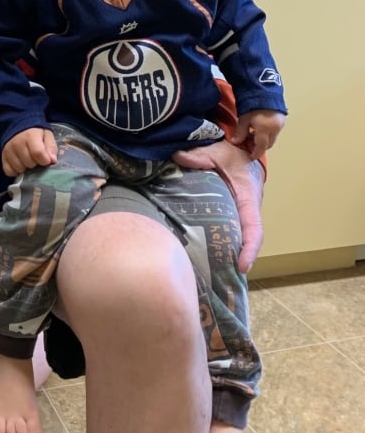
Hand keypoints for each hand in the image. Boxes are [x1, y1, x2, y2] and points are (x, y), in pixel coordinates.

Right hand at [1, 128, 57, 176]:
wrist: (19, 126)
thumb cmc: (35, 133)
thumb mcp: (47, 135)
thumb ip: (51, 147)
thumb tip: (52, 161)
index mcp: (30, 136)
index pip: (37, 153)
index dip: (44, 160)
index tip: (46, 160)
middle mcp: (17, 143)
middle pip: (29, 163)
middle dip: (36, 163)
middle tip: (36, 158)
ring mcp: (8, 151)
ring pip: (19, 168)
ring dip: (26, 167)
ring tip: (28, 160)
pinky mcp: (3, 157)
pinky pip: (9, 172)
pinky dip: (16, 171)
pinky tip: (20, 165)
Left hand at [172, 140, 264, 273]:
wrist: (241, 152)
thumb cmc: (232, 155)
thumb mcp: (217, 152)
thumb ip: (199, 156)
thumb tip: (178, 157)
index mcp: (248, 199)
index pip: (254, 228)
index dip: (250, 248)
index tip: (242, 266)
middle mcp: (247, 211)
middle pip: (245, 241)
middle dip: (235, 261)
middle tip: (219, 280)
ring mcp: (239, 215)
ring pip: (236, 239)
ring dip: (226, 256)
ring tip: (209, 276)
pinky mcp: (231, 215)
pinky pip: (227, 232)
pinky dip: (219, 244)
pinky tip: (201, 255)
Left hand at [231, 109, 285, 160]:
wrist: (263, 88)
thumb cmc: (251, 104)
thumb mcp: (243, 119)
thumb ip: (240, 132)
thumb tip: (236, 142)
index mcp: (266, 130)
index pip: (261, 147)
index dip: (255, 153)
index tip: (250, 156)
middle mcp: (276, 129)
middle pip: (268, 144)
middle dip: (259, 146)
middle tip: (249, 145)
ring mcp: (280, 123)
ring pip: (272, 138)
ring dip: (264, 139)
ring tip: (252, 135)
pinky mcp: (282, 118)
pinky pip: (275, 131)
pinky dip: (268, 133)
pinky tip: (259, 128)